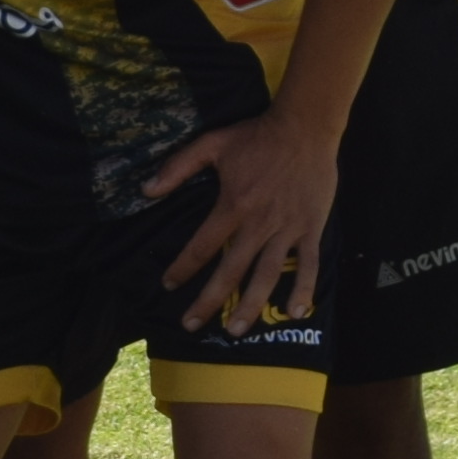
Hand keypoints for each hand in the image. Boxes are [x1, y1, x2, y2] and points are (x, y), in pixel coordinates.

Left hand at [146, 115, 341, 331]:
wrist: (305, 128)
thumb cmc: (256, 136)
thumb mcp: (211, 144)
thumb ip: (177, 167)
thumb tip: (146, 190)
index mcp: (233, 206)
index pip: (203, 246)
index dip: (183, 268)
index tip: (169, 285)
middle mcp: (259, 224)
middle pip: (231, 270)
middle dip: (209, 300)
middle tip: (192, 325)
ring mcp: (288, 229)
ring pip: (268, 275)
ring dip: (252, 305)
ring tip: (235, 330)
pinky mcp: (312, 229)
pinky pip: (310, 265)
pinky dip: (305, 290)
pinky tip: (297, 313)